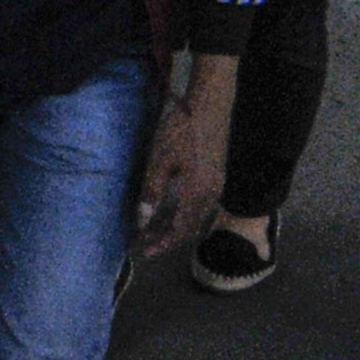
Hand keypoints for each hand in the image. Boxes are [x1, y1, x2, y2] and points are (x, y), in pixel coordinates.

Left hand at [132, 56, 236, 258]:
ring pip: (195, 217)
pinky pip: (200, 205)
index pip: (180, 230)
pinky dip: (183, 214)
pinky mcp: (216, 176)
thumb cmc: (181, 130)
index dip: (162, 244)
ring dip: (174, 227)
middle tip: (144, 245)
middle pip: (189, 227)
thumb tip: (142, 219)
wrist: (209, 107)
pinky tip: (169, 211)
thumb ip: (152, 191)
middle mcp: (212, 194)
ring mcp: (216, 185)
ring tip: (152, 231)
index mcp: (199, 194)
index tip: (144, 252)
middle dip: (166, 239)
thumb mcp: (160, 160)